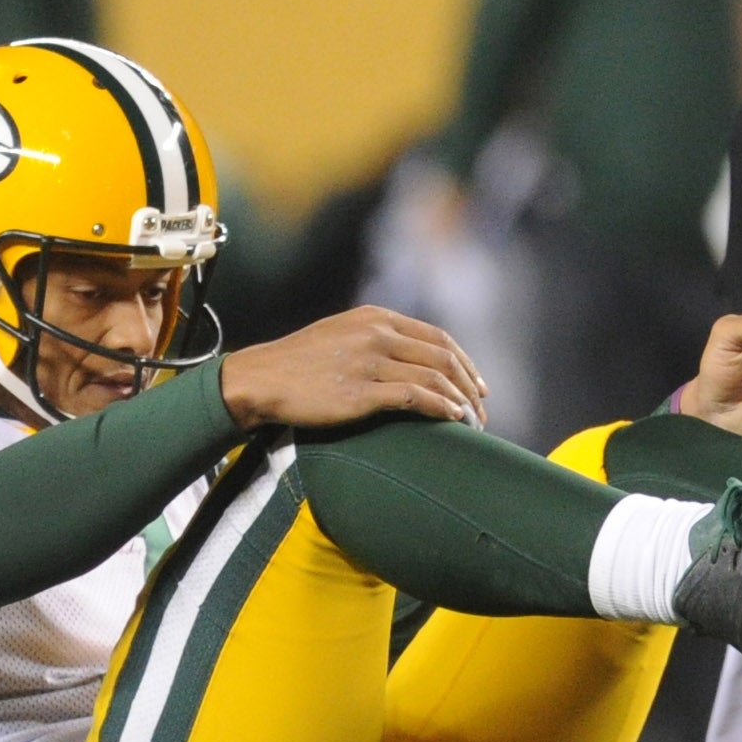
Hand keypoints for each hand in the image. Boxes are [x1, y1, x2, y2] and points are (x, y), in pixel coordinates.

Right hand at [224, 305, 490, 430]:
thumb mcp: (343, 334)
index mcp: (377, 318)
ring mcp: (370, 361)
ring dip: (461, 402)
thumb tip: (414, 359)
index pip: (438, 337)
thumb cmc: (299, 363)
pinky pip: (415, 398)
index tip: (478, 386)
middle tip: (482, 410)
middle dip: (470, 385)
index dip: (465, 363)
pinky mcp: (360, 392)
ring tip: (472, 423)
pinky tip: (452, 420)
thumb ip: (378, 339)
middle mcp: (378, 334)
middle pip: (444, 357)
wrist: (260, 378)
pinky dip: (441, 408)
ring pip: (434, 377)